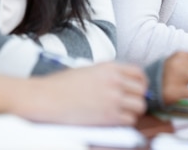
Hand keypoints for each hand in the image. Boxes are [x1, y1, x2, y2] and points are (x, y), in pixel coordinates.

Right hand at [20, 62, 147, 124]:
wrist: (45, 98)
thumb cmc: (61, 85)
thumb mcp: (88, 70)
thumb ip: (107, 74)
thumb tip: (123, 83)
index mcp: (109, 67)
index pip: (139, 73)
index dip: (141, 83)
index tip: (136, 90)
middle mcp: (115, 81)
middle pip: (142, 91)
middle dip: (137, 98)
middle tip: (129, 104)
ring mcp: (113, 98)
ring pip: (140, 106)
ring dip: (133, 111)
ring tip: (122, 113)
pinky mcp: (108, 116)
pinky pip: (130, 120)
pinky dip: (126, 122)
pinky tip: (115, 120)